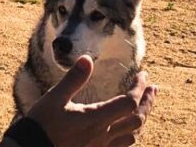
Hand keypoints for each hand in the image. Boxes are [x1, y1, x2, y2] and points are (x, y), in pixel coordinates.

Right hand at [25, 57, 156, 146]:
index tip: (142, 75)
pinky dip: (130, 133)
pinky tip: (126, 127)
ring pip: (133, 135)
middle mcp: (104, 135)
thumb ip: (73, 78)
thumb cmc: (43, 124)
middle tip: (152, 88)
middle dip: (148, 102)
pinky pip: (122, 145)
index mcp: (96, 119)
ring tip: (144, 105)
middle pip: (137, 120)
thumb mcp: (55, 97)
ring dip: (141, 118)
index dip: (139, 88)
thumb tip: (88, 58)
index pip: (129, 103)